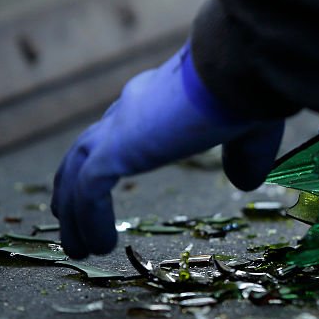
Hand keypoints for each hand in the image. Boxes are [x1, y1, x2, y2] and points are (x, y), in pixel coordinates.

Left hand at [52, 43, 282, 257]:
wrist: (238, 69)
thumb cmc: (248, 90)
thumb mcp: (251, 131)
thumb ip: (243, 156)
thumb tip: (245, 183)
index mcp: (161, 97)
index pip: (123, 126)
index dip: (109, 155)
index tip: (103, 180)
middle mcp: (134, 107)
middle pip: (87, 147)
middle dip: (73, 181)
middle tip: (67, 213)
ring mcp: (122, 126)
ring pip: (78, 171)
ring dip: (74, 210)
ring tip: (79, 248)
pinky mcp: (118, 146)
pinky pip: (89, 191)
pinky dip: (89, 220)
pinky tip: (101, 246)